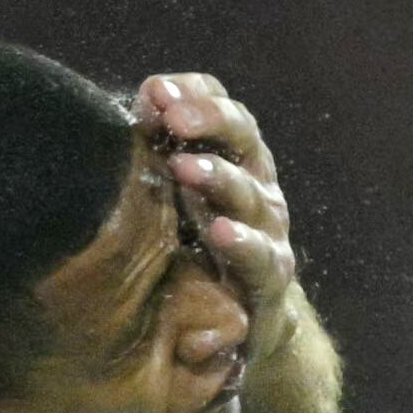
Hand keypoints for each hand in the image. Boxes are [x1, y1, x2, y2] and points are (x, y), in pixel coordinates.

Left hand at [138, 71, 295, 344]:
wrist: (243, 320)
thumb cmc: (196, 247)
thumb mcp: (173, 196)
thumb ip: (158, 149)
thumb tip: (143, 98)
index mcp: (232, 157)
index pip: (221, 109)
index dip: (195, 94)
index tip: (155, 91)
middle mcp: (255, 185)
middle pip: (242, 138)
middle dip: (209, 121)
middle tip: (173, 118)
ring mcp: (268, 230)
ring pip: (247, 194)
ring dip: (216, 177)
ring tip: (184, 169)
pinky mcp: (269, 279)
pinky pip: (260, 257)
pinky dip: (241, 243)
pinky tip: (219, 232)